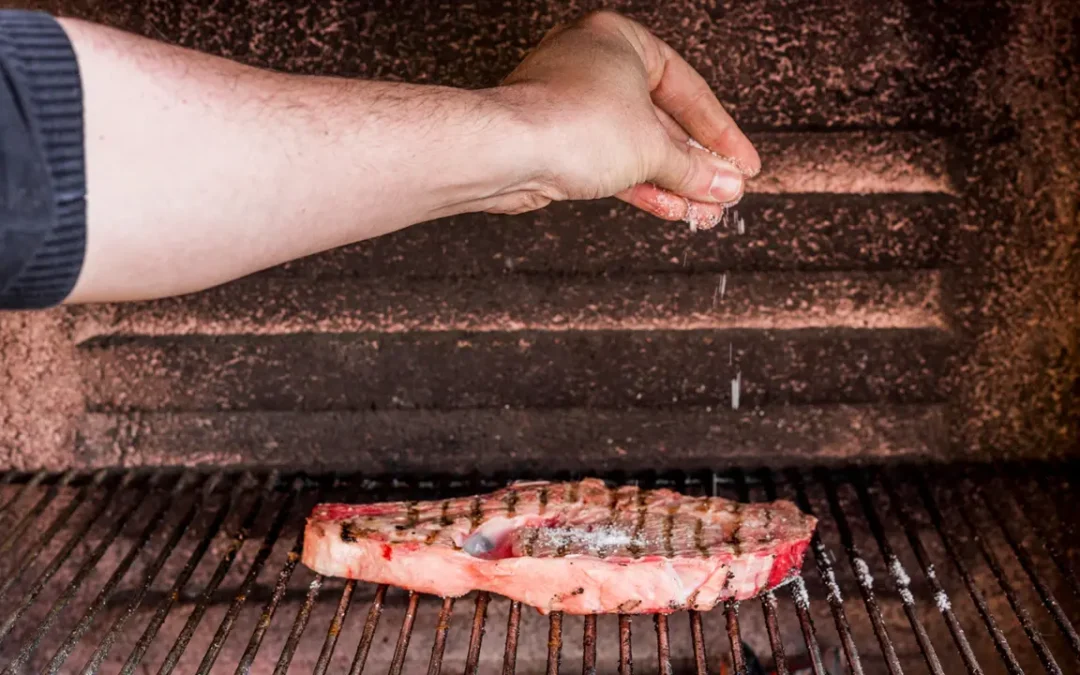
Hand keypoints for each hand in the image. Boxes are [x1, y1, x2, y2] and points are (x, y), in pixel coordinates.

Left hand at [496, 11, 759, 226]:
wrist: (506, 152)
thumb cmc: (570, 123)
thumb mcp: (652, 148)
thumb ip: (693, 168)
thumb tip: (724, 184)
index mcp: (620, 40)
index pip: (687, 88)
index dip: (720, 132)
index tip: (742, 162)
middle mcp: (594, 66)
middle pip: (660, 119)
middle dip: (694, 162)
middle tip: (724, 190)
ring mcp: (572, 105)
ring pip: (634, 146)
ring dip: (672, 180)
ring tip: (703, 209)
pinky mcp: (557, 142)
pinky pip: (610, 164)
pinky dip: (641, 186)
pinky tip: (670, 208)